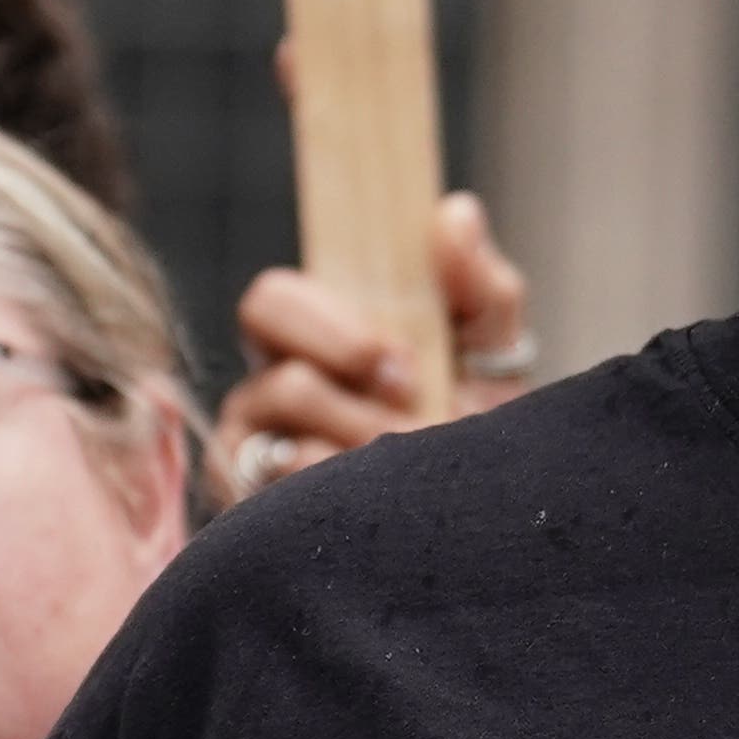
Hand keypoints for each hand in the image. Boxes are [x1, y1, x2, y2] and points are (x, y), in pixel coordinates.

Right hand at [214, 187, 533, 497]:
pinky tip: (377, 502)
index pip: (276, 298)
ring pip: (283, 401)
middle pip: (257, 321)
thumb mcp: (492, 358)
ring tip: (409, 461)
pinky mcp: (246, 501)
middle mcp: (270, 386)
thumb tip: (455, 212)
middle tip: (408, 398)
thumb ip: (482, 286)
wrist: (481, 526)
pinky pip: (277, 479)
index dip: (332, 319)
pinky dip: (338, 485)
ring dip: (362, 433)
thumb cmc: (474, 433)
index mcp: (316, 339)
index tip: (404, 358)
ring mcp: (251, 444)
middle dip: (344, 354)